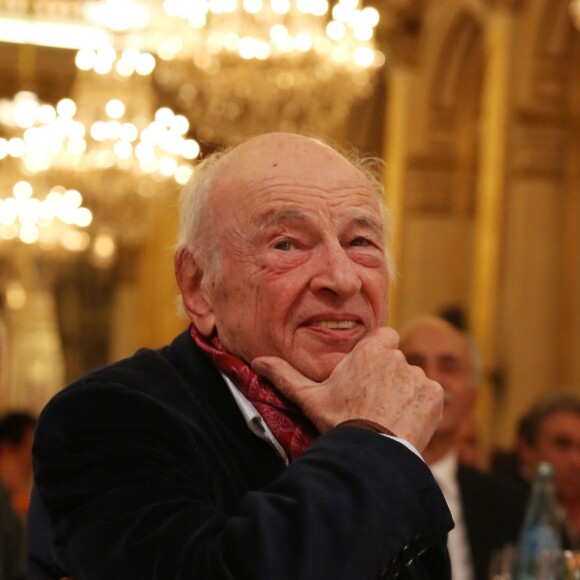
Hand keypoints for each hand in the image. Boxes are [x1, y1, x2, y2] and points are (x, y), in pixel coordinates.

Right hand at [251, 327, 443, 452]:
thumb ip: (285, 375)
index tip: (370, 371)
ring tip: (388, 415)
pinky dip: (421, 406)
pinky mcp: (435, 395)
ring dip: (405, 392)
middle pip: (397, 359)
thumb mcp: (310, 398)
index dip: (379, 352)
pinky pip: (430, 395)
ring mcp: (418, 376)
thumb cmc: (340, 421)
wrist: (371, 453)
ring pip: (413, 378)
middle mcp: (397, 357)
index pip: (384, 337)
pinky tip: (404, 422)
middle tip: (374, 400)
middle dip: (389, 375)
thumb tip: (258, 361)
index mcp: (370, 351)